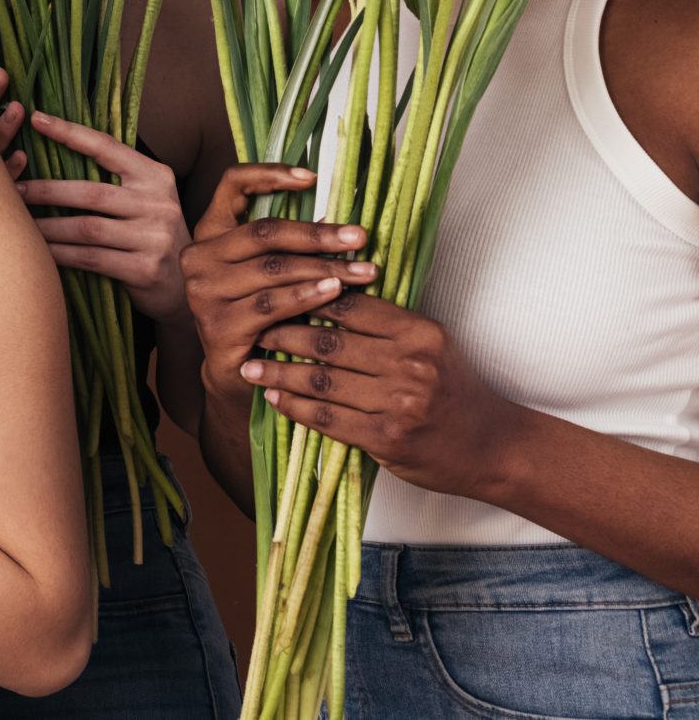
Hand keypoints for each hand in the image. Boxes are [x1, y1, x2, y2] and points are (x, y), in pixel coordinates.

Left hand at [15, 112, 192, 320]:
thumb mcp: (144, 199)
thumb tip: (53, 152)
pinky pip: (90, 259)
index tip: (37, 118)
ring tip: (19, 223)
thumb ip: (114, 179)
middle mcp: (159, 203)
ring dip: (47, 226)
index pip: (107, 147)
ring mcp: (155, 237)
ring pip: (86, 228)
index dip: (70, 132)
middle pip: (90, 193)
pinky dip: (59, 254)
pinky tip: (39, 252)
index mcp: (156, 176)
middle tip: (13, 189)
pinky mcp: (145, 269)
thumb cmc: (150, 234)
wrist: (183, 286)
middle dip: (46, 191)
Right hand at [181, 163, 376, 406]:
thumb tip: (338, 222)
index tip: (311, 179)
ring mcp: (204, 292)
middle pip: (264, 232)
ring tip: (362, 272)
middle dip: (318, 235)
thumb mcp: (266, 272)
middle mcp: (199, 257)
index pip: (231, 184)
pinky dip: (307, 297)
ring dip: (324, 269)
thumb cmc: (261, 314)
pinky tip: (335, 293)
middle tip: (360, 237)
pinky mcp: (218, 325)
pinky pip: (271, 304)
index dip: (269, 175)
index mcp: (209, 233)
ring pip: (273, 270)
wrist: (237, 374)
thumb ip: (286, 246)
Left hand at [244, 290, 525, 497]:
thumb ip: (386, 325)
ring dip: (277, 372)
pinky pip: (328, 418)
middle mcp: (411, 365)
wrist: (494, 447)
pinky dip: (295, 406)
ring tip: (248, 365)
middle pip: (328, 343)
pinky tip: (274, 397)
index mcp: (420, 333)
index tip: (274, 295)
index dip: (306, 299)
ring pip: (321, 381)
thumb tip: (324, 295)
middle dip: (281, 335)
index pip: (350, 306)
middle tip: (250, 329)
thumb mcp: (432, 345)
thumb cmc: (455, 390)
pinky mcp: (388, 439)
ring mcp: (399, 404)